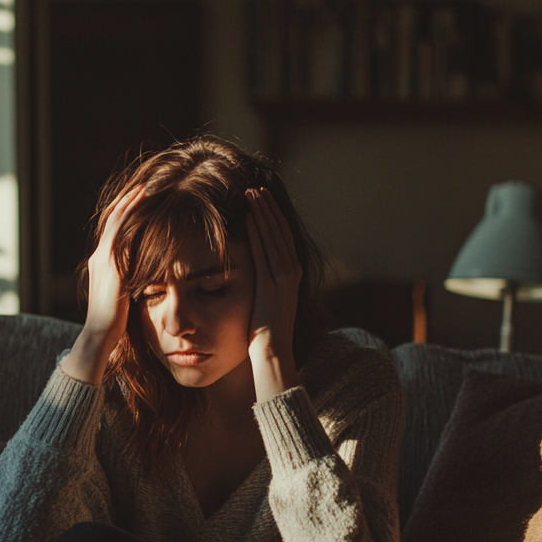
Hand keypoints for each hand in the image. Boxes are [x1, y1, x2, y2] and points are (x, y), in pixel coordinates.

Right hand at [61, 184, 145, 383]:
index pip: (112, 230)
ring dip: (131, 203)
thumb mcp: (120, 295)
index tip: (137, 200)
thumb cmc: (113, 320)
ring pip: (117, 221)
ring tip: (145, 188)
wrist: (100, 332)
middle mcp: (99, 256)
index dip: (123, 213)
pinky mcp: (112, 264)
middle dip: (127, 201)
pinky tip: (145, 209)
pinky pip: (123, 233)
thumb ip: (127, 281)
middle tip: (143, 185)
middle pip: (112, 219)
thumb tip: (140, 278)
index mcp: (100, 262)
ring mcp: (103, 258)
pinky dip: (133, 218)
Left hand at [245, 187, 300, 399]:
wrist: (272, 352)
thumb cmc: (263, 333)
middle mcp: (291, 272)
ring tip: (251, 194)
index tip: (261, 200)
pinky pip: (265, 250)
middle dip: (268, 208)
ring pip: (274, 236)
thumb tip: (250, 275)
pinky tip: (250, 216)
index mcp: (291, 274)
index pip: (282, 238)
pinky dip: (259, 231)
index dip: (272, 217)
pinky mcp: (275, 283)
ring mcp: (285, 277)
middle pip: (280, 231)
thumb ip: (261, 284)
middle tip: (256, 188)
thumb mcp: (264, 302)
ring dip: (263, 213)